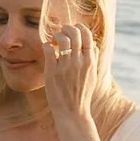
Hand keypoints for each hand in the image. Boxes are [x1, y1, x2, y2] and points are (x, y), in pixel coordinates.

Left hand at [41, 15, 99, 129]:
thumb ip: (92, 60)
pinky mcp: (52, 72)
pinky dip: (47, 44)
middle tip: (61, 32)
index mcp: (90, 62)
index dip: (80, 28)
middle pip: (75, 33)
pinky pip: (48, 49)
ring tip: (54, 41)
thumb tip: (90, 45)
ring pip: (62, 39)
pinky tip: (47, 48)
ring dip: (56, 35)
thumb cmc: (81, 94)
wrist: (72, 113)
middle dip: (67, 28)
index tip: (73, 30)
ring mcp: (65, 67)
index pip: (87, 35)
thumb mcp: (92, 76)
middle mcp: (79, 62)